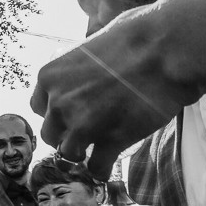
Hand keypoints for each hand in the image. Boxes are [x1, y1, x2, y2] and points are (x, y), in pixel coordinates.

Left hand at [31, 7, 191, 180]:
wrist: (167, 50)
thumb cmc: (136, 36)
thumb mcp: (93, 44)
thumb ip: (80, 65)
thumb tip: (86, 68)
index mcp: (50, 76)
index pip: (38, 107)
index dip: (56, 112)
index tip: (72, 113)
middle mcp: (59, 103)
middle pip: (51, 134)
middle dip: (68, 134)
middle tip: (88, 130)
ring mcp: (83, 125)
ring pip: (69, 154)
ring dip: (83, 152)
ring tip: (99, 147)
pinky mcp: (110, 141)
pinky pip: (97, 168)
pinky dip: (103, 169)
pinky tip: (110, 163)